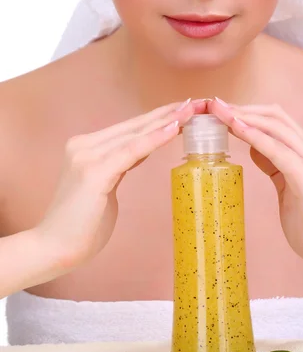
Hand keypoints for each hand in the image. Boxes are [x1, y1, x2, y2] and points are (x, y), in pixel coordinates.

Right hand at [36, 99, 204, 272]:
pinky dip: (154, 139)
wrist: (54, 249)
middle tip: (198, 102)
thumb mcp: (106, 184)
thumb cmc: (82, 224)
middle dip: (170, 112)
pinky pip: (131, 151)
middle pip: (136, 125)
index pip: (131, 127)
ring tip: (192, 110)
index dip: (161, 116)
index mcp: (86, 146)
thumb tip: (145, 147)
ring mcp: (87, 157)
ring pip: (136, 134)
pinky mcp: (93, 173)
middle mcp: (84, 145)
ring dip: (167, 120)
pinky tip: (174, 128)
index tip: (188, 108)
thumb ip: (121, 163)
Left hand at [208, 99, 302, 273]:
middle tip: (213, 107)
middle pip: (274, 115)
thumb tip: (256, 150)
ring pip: (274, 125)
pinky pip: (276, 148)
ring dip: (243, 115)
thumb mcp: (290, 187)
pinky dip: (254, 135)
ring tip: (217, 112)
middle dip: (242, 108)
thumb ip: (276, 167)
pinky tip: (235, 128)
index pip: (276, 120)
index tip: (221, 112)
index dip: (248, 112)